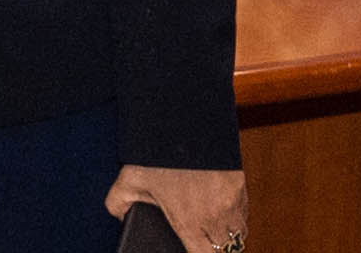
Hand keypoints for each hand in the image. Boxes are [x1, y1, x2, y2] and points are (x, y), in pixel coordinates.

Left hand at [110, 163, 246, 252]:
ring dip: (228, 232)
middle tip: (201, 238)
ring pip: (238, 231)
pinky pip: (243, 210)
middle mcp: (214, 215)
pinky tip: (220, 208)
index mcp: (188, 220)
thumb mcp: (128, 178)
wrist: (183, 119)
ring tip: (212, 228)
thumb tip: (121, 217)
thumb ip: (118, 203)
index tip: (194, 249)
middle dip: (214, 246)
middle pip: (225, 247)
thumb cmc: (154, 153)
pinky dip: (235, 213)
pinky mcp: (240, 184)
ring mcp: (231, 200)